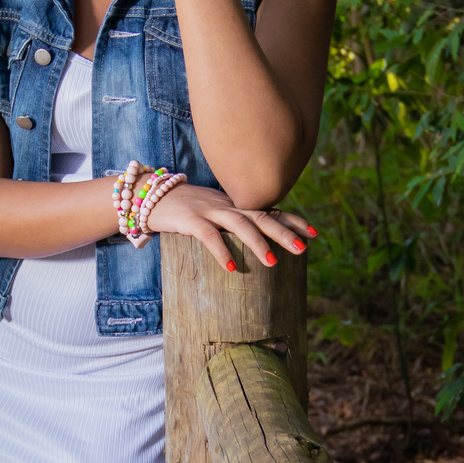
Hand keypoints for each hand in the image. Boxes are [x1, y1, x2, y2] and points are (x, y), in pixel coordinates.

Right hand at [145, 182, 314, 272]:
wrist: (148, 195)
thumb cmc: (183, 210)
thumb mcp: (212, 214)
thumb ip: (232, 224)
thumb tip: (255, 243)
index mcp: (234, 206)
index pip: (269, 211)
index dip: (292, 221)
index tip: (315, 233)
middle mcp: (226, 206)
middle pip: (261, 217)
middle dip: (284, 232)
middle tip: (304, 249)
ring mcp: (208, 211)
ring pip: (239, 223)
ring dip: (257, 242)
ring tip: (272, 261)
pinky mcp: (189, 220)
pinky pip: (208, 235)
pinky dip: (220, 250)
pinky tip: (230, 267)